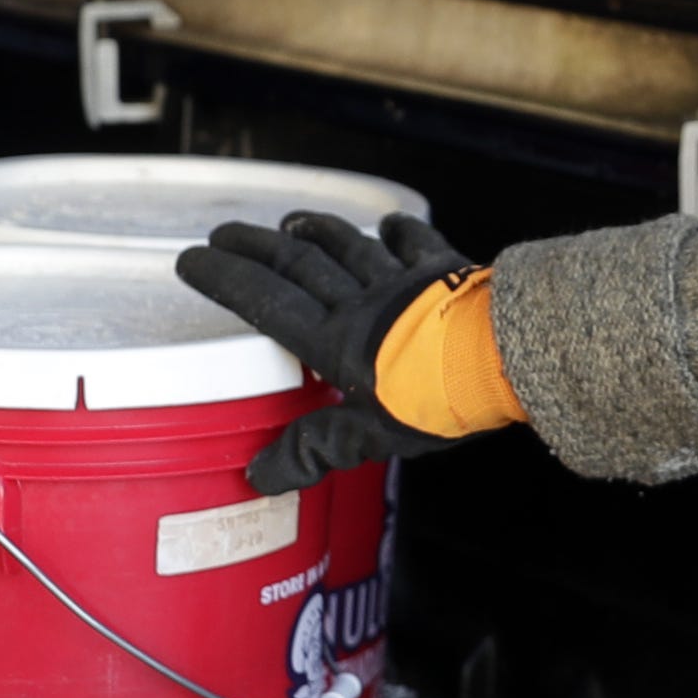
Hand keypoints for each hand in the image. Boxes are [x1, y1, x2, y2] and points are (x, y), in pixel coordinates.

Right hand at [175, 210, 483, 495]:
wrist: (505, 359)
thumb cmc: (440, 401)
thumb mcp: (370, 436)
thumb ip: (315, 447)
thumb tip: (260, 475)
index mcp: (336, 341)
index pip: (267, 302)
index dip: (226, 280)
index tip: (191, 260)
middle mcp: (362, 301)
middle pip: (298, 265)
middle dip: (255, 247)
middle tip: (223, 233)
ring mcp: (404, 281)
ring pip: (349, 248)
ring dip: (317, 232)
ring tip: (291, 222)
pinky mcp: (446, 270)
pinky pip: (416, 244)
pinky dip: (399, 232)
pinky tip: (388, 223)